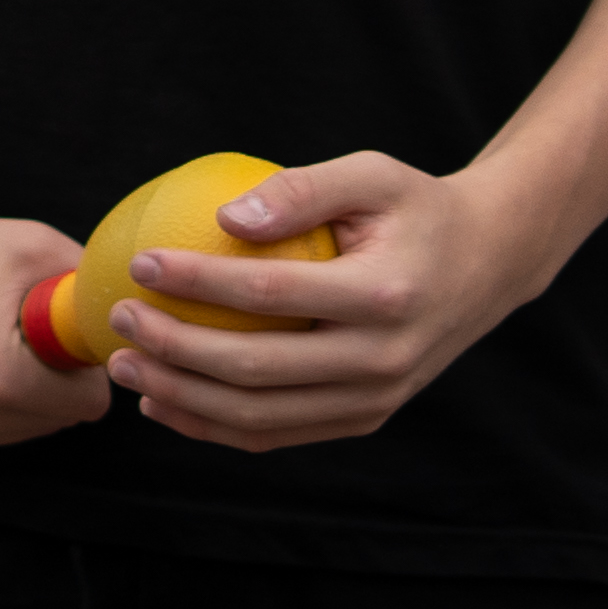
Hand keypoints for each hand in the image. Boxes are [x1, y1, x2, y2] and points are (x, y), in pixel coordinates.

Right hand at [0, 208, 111, 459]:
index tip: (54, 332)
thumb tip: (134, 311)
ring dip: (17, 394)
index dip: (82, 363)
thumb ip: (88, 285)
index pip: (91, 402)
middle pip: (57, 419)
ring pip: (21, 429)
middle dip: (49, 379)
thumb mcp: (27, 247)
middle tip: (14, 331)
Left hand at [105, 149, 546, 451]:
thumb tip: (222, 218)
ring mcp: (376, 398)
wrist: (490, 264)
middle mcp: (383, 359)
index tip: (140, 264)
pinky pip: (277, 434)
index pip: (270, 295)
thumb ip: (298, 189)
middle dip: (172, 350)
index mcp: (386, 296)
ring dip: (180, 398)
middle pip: (256, 369)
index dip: (196, 283)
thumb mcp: (371, 174)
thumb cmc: (416, 209)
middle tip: (118, 318)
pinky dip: (213, 426)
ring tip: (123, 367)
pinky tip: (162, 403)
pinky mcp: (365, 418)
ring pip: (260, 418)